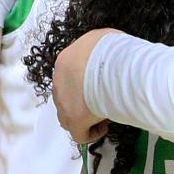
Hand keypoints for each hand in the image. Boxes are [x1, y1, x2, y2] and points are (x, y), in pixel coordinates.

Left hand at [52, 29, 120, 144]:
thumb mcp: (104, 39)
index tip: (102, 84)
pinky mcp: (74, 120)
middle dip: (83, 100)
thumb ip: (99, 48)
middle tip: (103, 99)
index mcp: (64, 61)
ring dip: (84, 118)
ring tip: (104, 115)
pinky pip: (79, 134)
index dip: (85, 82)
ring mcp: (64, 103)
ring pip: (68, 117)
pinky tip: (103, 128)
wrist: (115, 67)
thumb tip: (108, 52)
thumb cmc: (113, 51)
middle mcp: (59, 82)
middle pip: (66, 96)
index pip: (69, 76)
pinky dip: (91, 133)